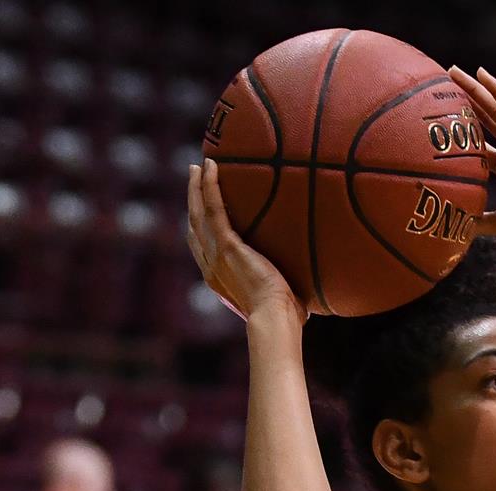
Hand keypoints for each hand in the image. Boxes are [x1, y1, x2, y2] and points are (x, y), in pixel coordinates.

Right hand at [184, 160, 303, 323]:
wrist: (275, 320)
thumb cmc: (282, 317)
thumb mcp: (275, 297)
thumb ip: (278, 285)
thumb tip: (303, 285)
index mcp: (218, 278)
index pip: (201, 246)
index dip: (198, 224)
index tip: (199, 206)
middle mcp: (211, 266)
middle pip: (194, 226)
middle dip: (192, 199)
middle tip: (194, 175)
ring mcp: (216, 256)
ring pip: (198, 214)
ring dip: (196, 187)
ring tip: (197, 165)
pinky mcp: (227, 246)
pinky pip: (214, 210)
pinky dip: (210, 187)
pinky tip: (211, 167)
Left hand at [445, 66, 495, 246]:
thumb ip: (478, 222)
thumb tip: (454, 233)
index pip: (476, 143)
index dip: (458, 131)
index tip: (437, 119)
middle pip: (482, 118)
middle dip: (463, 99)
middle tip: (442, 80)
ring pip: (494, 108)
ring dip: (476, 89)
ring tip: (454, 71)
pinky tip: (484, 78)